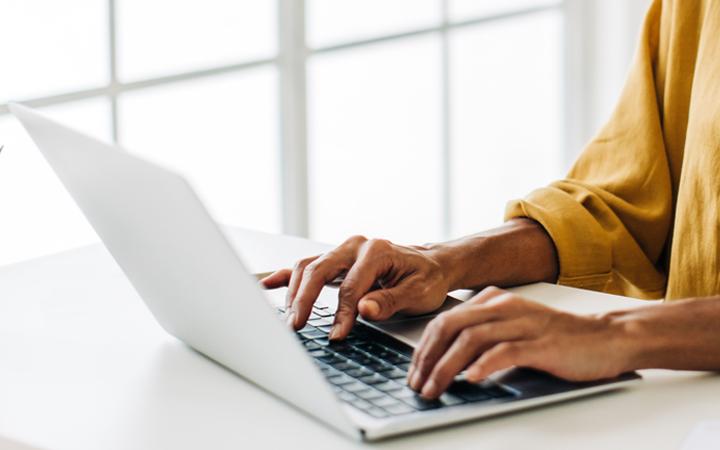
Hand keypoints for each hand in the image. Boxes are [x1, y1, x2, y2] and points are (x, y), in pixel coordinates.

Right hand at [260, 235, 451, 339]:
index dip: (342, 313)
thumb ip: (389, 301)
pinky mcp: (336, 260)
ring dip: (295, 292)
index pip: (350, 286)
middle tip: (297, 325)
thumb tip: (363, 310)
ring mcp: (343, 251)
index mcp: (377, 251)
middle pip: (319, 270)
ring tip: (290, 318)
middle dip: (305, 299)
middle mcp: (356, 246)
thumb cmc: (426, 279)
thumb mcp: (418, 293)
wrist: (432, 266)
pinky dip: (286, 276)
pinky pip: (306, 265)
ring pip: (308, 266)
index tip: (336, 336)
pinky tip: (268, 284)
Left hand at [408, 287, 630, 398]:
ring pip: (471, 339)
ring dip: (446, 366)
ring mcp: (523, 323)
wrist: (607, 337)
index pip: (445, 320)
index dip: (423, 347)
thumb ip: (484, 336)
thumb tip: (447, 362)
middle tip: (417, 383)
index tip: (415, 371)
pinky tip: (472, 379)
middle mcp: (504, 307)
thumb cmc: (558, 339)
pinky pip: (505, 351)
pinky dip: (484, 365)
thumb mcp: (514, 328)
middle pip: (450, 326)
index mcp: (493, 301)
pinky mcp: (542, 343)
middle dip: (427, 357)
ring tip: (435, 388)